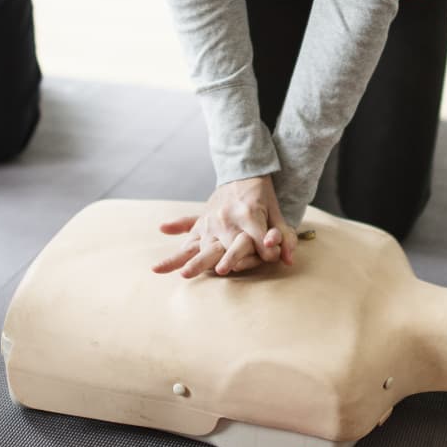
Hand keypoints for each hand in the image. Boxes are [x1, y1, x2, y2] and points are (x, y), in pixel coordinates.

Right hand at [152, 175, 297, 277]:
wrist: (241, 172)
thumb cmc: (263, 197)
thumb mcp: (277, 212)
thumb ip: (284, 237)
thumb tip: (287, 260)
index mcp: (248, 213)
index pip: (257, 238)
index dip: (266, 250)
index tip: (270, 259)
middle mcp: (226, 217)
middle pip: (226, 244)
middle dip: (227, 258)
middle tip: (221, 271)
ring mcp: (210, 222)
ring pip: (203, 246)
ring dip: (193, 260)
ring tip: (183, 274)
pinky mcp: (201, 225)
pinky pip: (187, 242)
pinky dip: (175, 255)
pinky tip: (159, 267)